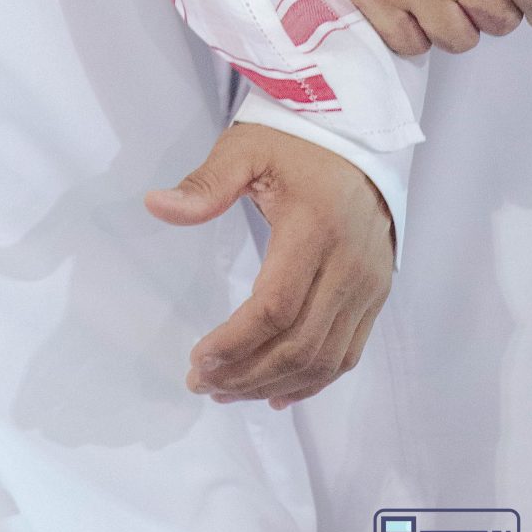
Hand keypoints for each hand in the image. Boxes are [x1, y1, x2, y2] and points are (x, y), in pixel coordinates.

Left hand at [147, 125, 393, 408]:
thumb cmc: (295, 143)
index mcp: (315, 229)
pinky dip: (312, 382)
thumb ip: (205, 184)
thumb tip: (155, 206)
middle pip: (300, 344)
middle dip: (247, 374)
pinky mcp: (377, 294)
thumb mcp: (244, 148)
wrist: (359, 138)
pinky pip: (348, 354)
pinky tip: (275, 393)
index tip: (197, 360)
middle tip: (201, 385)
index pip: (276, 307)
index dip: (236, 342)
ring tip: (227, 393)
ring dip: (275, 384)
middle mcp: (350, 266)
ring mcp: (369, 285)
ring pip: (325, 359)